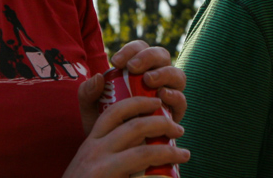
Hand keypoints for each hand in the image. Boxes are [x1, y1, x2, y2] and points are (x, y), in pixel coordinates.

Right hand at [62, 95, 189, 177]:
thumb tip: (141, 137)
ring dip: (168, 152)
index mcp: (91, 141)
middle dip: (162, 123)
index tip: (157, 102)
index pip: (115, 112)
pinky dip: (159, 176)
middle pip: (135, 127)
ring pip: (143, 153)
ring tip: (184, 155)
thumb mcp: (88, 160)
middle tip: (178, 128)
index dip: (139, 103)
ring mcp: (100, 169)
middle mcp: (94, 151)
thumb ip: (109, 145)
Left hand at [78, 40, 186, 137]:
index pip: (140, 49)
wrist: (114, 154)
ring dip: (164, 73)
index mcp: (138, 69)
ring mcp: (168, 94)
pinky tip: (162, 96)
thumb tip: (97, 77)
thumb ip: (88, 93)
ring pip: (177, 75)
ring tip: (149, 80)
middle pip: (162, 56)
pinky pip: (181, 101)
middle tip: (132, 68)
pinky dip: (174, 95)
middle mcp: (157, 77)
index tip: (116, 61)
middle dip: (149, 57)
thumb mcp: (89, 109)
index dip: (131, 50)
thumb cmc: (104, 125)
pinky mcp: (175, 114)